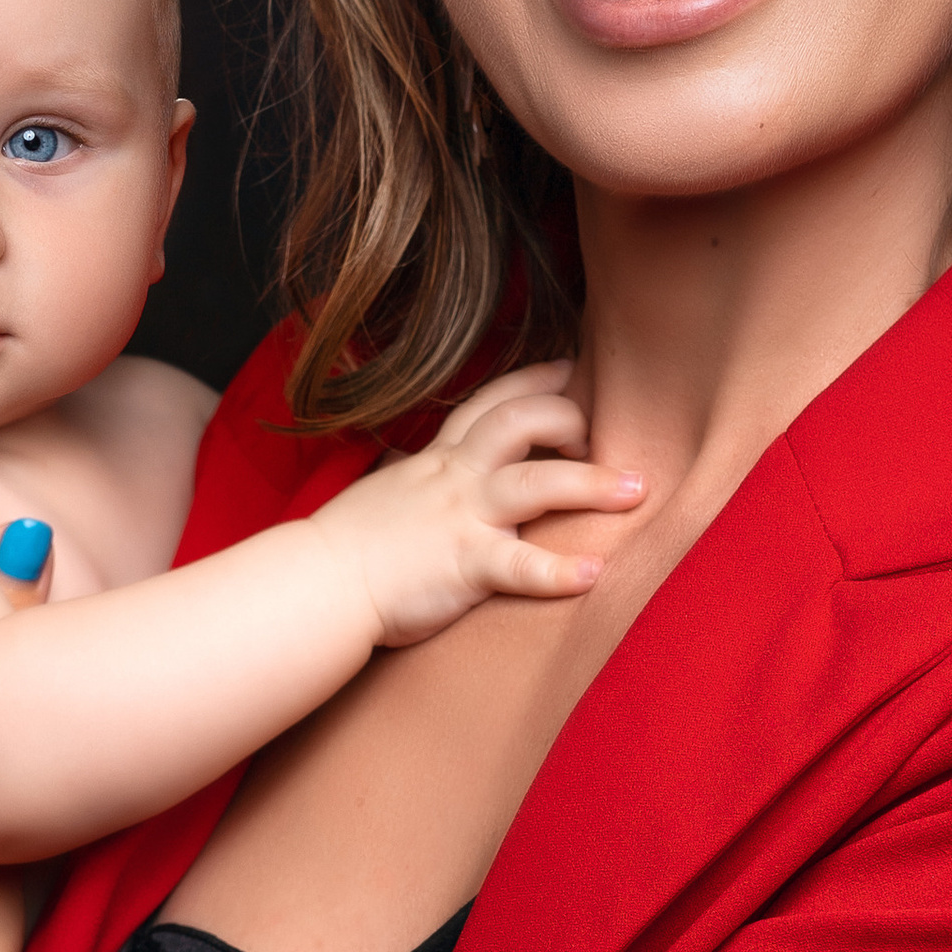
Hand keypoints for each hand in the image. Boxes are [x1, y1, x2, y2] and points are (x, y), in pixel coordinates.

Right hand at [313, 362, 644, 643]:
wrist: (316, 583)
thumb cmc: (348, 549)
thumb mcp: (388, 496)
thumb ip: (418, 484)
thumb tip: (425, 481)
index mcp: (437, 461)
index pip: (490, 403)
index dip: (534, 380)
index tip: (569, 368)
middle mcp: (455, 478)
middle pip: (523, 423)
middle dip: (571, 422)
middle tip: (601, 440)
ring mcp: (462, 518)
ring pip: (537, 483)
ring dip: (592, 484)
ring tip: (636, 490)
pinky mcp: (465, 564)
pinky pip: (521, 565)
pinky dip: (559, 571)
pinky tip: (594, 576)